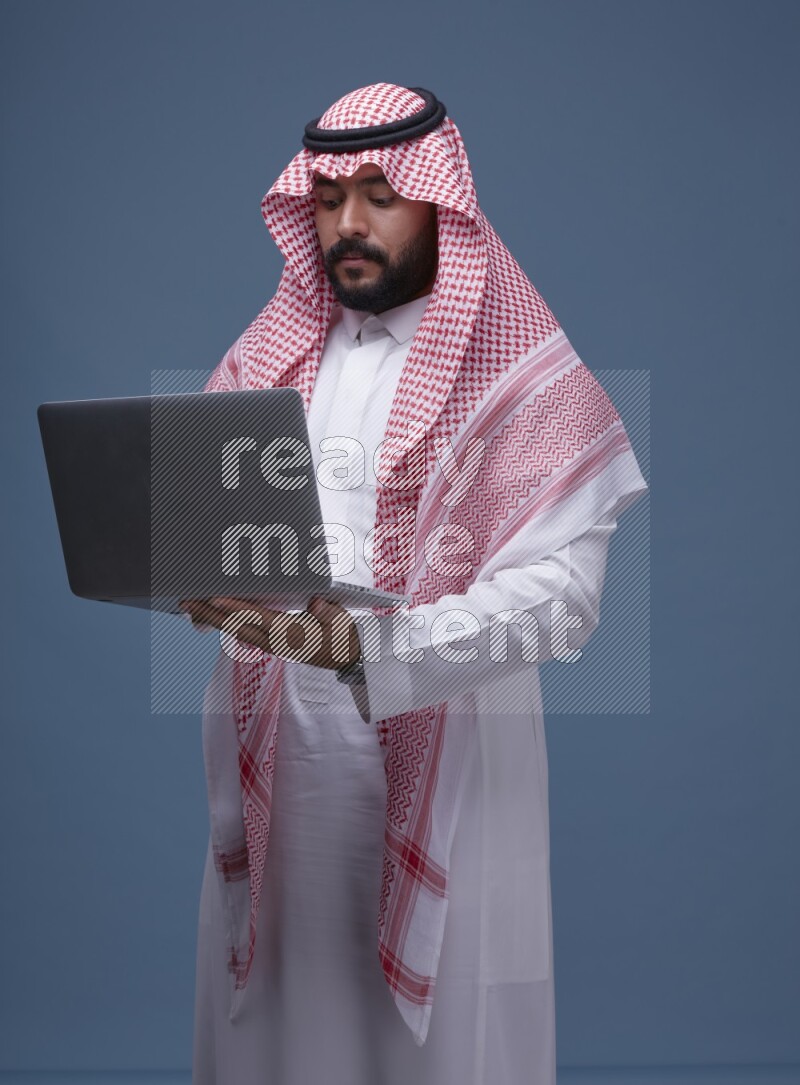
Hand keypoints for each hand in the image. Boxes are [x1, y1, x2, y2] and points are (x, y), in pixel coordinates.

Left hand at [179, 595, 359, 669]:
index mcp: (291, 633)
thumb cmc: (344, 635)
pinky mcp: (272, 645)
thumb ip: (328, 612)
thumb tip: (317, 602)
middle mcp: (276, 641)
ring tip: (191, 606)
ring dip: (212, 619)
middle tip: (186, 600)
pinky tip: (214, 616)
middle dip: (210, 613)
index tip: (214, 597)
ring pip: (236, 630)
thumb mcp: (342, 622)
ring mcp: (272, 645)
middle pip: (237, 625)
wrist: (349, 658)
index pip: (257, 617)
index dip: (235, 607)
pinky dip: (225, 623)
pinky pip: (243, 633)